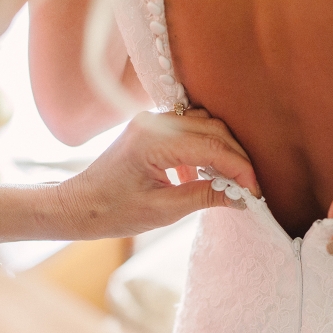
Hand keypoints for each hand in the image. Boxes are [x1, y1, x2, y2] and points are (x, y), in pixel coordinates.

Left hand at [57, 109, 258, 238]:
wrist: (78, 206)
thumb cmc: (112, 211)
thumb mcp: (162, 211)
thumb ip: (204, 197)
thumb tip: (241, 197)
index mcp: (153, 140)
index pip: (211, 146)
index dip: (239, 168)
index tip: (254, 191)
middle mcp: (153, 122)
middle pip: (212, 129)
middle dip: (236, 157)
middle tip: (249, 187)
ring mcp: (151, 121)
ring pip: (204, 125)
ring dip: (222, 150)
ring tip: (231, 181)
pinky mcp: (151, 128)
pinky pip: (189, 130)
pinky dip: (204, 149)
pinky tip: (204, 176)